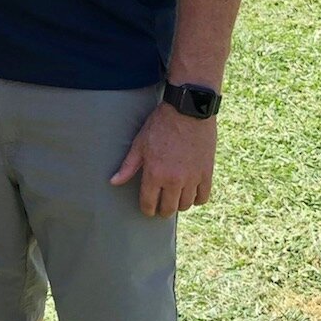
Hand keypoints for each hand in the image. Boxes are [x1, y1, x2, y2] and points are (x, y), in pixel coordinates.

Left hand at [110, 103, 216, 217]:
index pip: (149, 204)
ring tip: (175, 198)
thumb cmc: (160, 125)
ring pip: (185, 205)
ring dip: (179, 204)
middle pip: (168, 209)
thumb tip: (114, 182)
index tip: (148, 209)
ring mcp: (192, 178)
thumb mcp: (140, 144)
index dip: (147, 210)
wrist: (188, 110)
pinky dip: (197, 199)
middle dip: (162, 210)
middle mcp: (174, 180)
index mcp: (154, 174)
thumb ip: (128, 166)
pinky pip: (203, 197)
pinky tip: (191, 193)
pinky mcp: (207, 172)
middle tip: (161, 206)